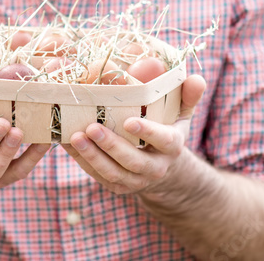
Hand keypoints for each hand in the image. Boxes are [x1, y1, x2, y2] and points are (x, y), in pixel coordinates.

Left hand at [62, 74, 205, 195]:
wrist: (162, 166)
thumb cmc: (167, 128)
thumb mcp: (181, 112)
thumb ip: (189, 95)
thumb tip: (196, 78)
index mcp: (172, 146)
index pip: (163, 141)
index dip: (148, 132)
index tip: (129, 121)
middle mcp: (155, 167)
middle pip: (133, 161)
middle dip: (111, 146)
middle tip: (91, 128)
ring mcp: (135, 180)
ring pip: (113, 173)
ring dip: (92, 156)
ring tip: (75, 137)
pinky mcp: (118, 186)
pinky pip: (98, 176)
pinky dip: (82, 161)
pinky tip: (67, 143)